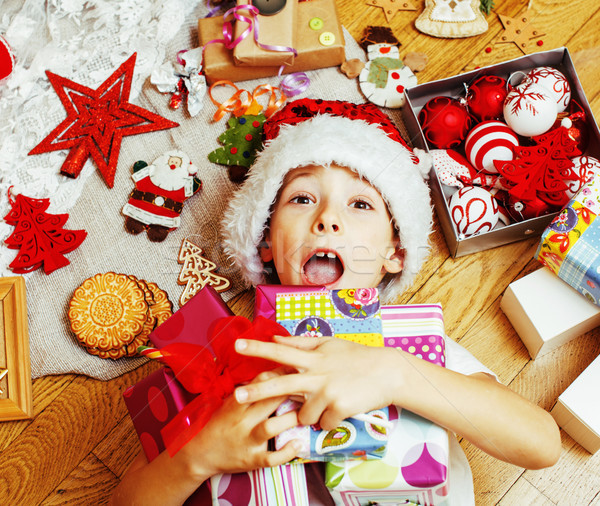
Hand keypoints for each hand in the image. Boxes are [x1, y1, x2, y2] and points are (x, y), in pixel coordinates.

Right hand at [181, 370, 301, 478]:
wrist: (200, 454)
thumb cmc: (219, 424)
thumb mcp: (229, 403)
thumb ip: (249, 391)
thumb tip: (274, 371)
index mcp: (236, 404)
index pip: (259, 382)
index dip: (279, 373)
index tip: (295, 367)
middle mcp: (242, 421)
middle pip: (268, 400)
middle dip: (290, 391)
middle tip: (308, 386)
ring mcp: (247, 441)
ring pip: (271, 427)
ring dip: (290, 419)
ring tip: (305, 415)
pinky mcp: (252, 460)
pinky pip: (271, 458)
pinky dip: (287, 452)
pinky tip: (299, 444)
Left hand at [234, 336, 396, 429]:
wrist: (387, 373)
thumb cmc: (356, 357)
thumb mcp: (328, 344)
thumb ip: (300, 343)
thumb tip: (275, 339)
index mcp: (313, 358)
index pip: (280, 352)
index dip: (258, 349)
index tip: (237, 345)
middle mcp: (317, 375)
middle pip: (280, 386)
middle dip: (256, 392)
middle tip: (237, 397)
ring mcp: (328, 393)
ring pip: (304, 415)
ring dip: (311, 414)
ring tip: (328, 402)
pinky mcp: (339, 409)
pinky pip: (323, 424)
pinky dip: (329, 421)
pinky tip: (340, 409)